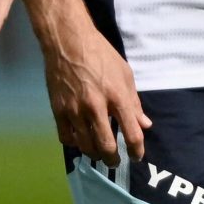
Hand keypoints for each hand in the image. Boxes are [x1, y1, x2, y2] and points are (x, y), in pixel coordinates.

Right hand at [42, 21, 149, 167]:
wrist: (68, 42)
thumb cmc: (101, 55)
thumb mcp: (125, 74)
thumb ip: (134, 102)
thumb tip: (144, 125)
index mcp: (117, 97)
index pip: (132, 134)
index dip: (137, 150)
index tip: (137, 156)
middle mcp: (96, 107)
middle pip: (106, 146)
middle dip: (113, 159)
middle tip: (115, 161)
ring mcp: (75, 110)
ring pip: (85, 145)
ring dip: (94, 154)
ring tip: (99, 153)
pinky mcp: (58, 110)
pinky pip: (66, 137)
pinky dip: (75, 143)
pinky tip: (80, 140)